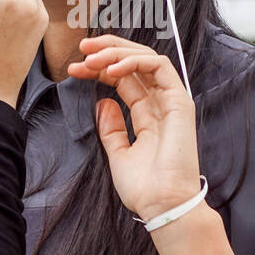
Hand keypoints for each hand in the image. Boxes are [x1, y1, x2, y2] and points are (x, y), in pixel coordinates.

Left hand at [67, 35, 202, 223]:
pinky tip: (112, 69)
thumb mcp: (118, 153)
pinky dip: (134, 61)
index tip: (75, 69)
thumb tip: (102, 103)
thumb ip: (111, 128)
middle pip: (135, 63)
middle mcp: (160, 103)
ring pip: (147, 58)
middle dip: (108, 50)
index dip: (99, 69)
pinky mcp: (179, 101)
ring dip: (117, 53)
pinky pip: (159, 66)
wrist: (162, 205)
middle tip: (82, 48)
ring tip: (92, 58)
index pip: (124, 78)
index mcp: (148, 114)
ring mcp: (171, 100)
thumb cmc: (145, 188)